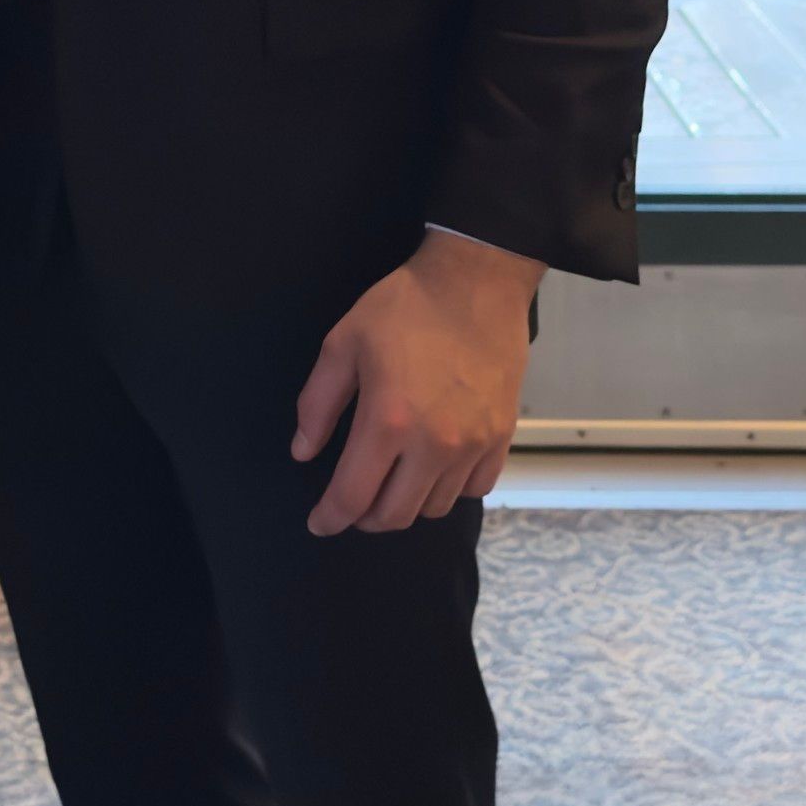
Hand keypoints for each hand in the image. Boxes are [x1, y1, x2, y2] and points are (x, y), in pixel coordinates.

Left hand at [291, 230, 542, 534]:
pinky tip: (433, 468)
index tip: (319, 523)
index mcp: (388, 421)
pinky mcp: (502, 437)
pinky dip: (449, 489)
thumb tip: (303, 452)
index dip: (330, 517)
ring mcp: (474, 444)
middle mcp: (434, 444)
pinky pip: (474, 489)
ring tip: (391, 481)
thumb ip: (317, 404)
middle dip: (365, 518)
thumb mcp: (343, 344)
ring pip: (434, 507)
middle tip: (352, 501)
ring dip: (406, 504)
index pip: (353, 496)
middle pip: (395, 515)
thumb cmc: (404, 307)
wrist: (477, 281)